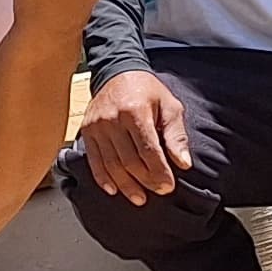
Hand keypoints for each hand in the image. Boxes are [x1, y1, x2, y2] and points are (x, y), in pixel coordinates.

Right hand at [75, 69, 191, 205]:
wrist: (117, 72)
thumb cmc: (148, 91)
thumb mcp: (170, 106)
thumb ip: (176, 135)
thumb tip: (183, 163)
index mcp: (136, 111)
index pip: (148, 151)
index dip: (159, 172)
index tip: (168, 186)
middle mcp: (113, 119)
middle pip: (129, 161)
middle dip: (146, 180)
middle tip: (159, 191)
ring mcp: (97, 126)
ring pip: (111, 164)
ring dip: (126, 185)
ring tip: (139, 198)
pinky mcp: (87, 131)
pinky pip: (94, 160)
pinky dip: (103, 178)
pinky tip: (113, 190)